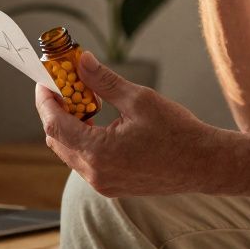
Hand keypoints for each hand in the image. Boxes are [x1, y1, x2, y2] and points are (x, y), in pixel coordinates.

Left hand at [33, 51, 222, 196]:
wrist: (204, 164)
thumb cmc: (177, 132)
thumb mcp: (138, 99)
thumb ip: (104, 81)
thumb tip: (81, 62)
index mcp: (99, 152)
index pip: (54, 124)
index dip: (45, 100)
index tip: (45, 81)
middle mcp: (95, 173)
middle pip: (57, 139)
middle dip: (56, 111)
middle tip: (66, 87)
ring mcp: (103, 183)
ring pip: (70, 152)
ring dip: (71, 126)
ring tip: (88, 102)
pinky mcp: (112, 186)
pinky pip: (85, 163)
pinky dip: (84, 141)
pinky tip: (101, 123)